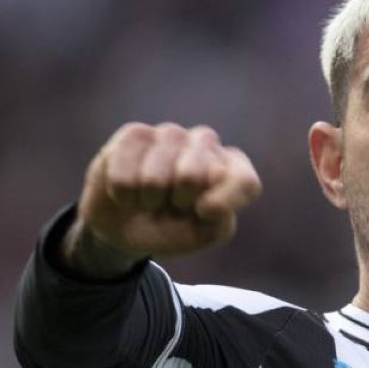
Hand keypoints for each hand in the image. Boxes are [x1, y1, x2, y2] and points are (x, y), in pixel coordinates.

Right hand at [64, 123, 261, 276]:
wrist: (125, 226)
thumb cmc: (172, 227)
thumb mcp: (202, 234)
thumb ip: (218, 222)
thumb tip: (208, 204)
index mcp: (231, 169)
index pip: (244, 181)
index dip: (226, 200)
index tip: (206, 214)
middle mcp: (205, 144)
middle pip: (194, 175)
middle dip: (178, 202)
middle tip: (174, 205)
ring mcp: (171, 134)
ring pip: (156, 178)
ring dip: (149, 200)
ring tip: (151, 198)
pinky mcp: (135, 133)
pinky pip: (125, 175)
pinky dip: (124, 195)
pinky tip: (129, 189)